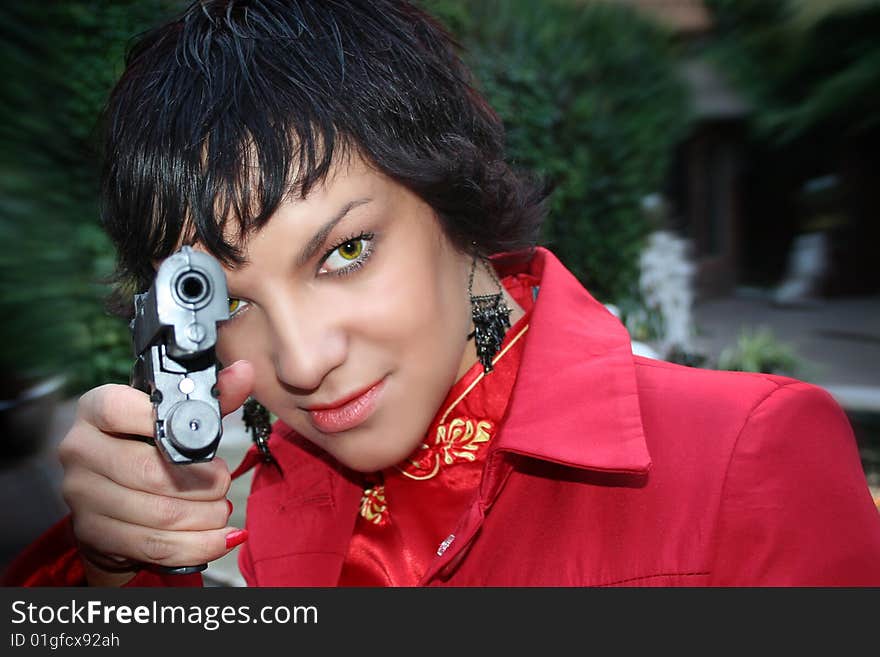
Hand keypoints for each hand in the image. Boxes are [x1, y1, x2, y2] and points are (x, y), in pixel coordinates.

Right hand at [58, 360, 254, 585]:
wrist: (113, 499)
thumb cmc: (147, 448)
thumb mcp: (175, 417)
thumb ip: (211, 397)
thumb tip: (244, 373)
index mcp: (95, 409)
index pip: (121, 409)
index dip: (168, 426)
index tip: (205, 443)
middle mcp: (80, 449)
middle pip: (151, 471)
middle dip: (202, 482)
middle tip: (223, 482)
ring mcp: (82, 494)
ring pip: (158, 513)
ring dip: (205, 516)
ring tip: (221, 509)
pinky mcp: (93, 533)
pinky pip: (154, 544)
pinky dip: (197, 545)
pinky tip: (220, 537)